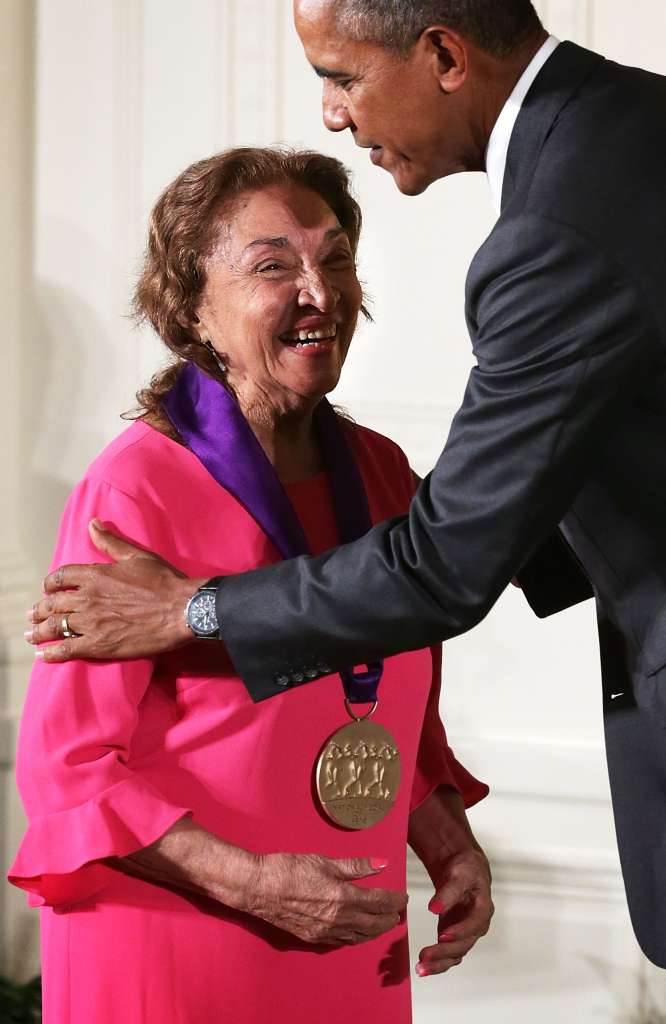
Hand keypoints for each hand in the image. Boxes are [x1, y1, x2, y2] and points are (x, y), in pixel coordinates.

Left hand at [25, 519, 200, 661]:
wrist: (182, 610)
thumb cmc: (164, 581)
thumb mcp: (137, 556)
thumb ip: (110, 542)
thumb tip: (93, 524)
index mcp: (95, 575)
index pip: (60, 577)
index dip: (50, 584)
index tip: (48, 590)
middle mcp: (88, 598)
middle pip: (52, 604)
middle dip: (39, 610)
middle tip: (32, 615)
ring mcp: (92, 623)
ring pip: (55, 627)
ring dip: (39, 631)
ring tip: (31, 635)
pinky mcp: (100, 645)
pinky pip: (67, 650)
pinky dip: (52, 653)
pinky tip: (44, 656)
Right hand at [244, 852, 407, 946]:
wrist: (259, 887)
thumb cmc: (290, 868)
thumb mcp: (325, 860)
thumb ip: (356, 865)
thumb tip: (382, 864)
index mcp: (343, 896)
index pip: (379, 902)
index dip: (394, 900)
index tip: (403, 897)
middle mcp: (338, 918)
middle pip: (374, 924)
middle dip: (389, 918)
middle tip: (398, 912)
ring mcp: (326, 932)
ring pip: (360, 936)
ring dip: (376, 931)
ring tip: (384, 923)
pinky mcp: (314, 938)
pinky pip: (343, 942)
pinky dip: (357, 938)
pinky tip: (359, 933)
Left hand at [416, 845, 492, 976]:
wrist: (463, 869)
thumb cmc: (465, 869)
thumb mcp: (459, 874)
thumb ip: (448, 892)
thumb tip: (434, 907)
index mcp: (483, 908)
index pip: (475, 923)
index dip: (460, 931)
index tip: (442, 935)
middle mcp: (476, 924)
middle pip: (464, 944)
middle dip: (444, 952)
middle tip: (425, 956)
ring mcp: (465, 932)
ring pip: (456, 953)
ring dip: (439, 962)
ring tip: (421, 967)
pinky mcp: (454, 935)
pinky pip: (448, 953)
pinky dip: (437, 961)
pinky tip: (424, 966)